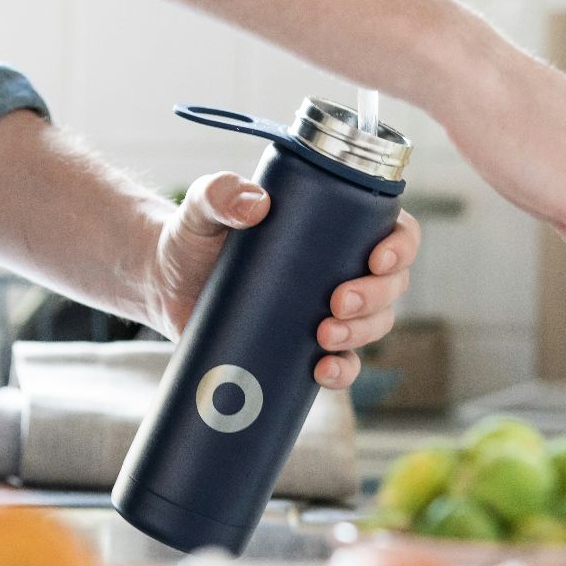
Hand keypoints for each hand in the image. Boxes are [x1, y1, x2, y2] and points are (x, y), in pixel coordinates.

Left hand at [143, 172, 420, 389]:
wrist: (165, 283)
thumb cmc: (193, 235)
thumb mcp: (202, 207)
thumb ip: (219, 193)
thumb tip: (254, 204)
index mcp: (336, 225)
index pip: (394, 230)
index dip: (401, 247)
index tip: (377, 259)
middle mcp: (342, 268)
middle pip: (392, 285)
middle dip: (376, 297)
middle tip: (337, 302)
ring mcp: (327, 311)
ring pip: (375, 325)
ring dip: (362, 334)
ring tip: (323, 336)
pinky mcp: (305, 347)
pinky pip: (342, 364)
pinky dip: (342, 372)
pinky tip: (322, 372)